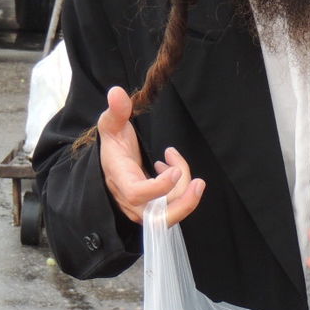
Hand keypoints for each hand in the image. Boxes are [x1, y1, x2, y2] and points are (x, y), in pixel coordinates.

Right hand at [97, 85, 203, 224]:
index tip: (174, 168)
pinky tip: (171, 169)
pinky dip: (179, 190)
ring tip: (175, 159)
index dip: (159, 186)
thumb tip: (116, 93)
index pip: (138, 193)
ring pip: (170, 211)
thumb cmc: (113, 145)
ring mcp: (142, 208)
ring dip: (183, 188)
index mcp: (120, 180)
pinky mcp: (153, 210)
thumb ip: (116, 111)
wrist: (110, 164)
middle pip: (158, 217)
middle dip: (183, 204)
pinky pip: (172, 207)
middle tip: (199, 183)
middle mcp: (130, 200)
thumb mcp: (111, 125)